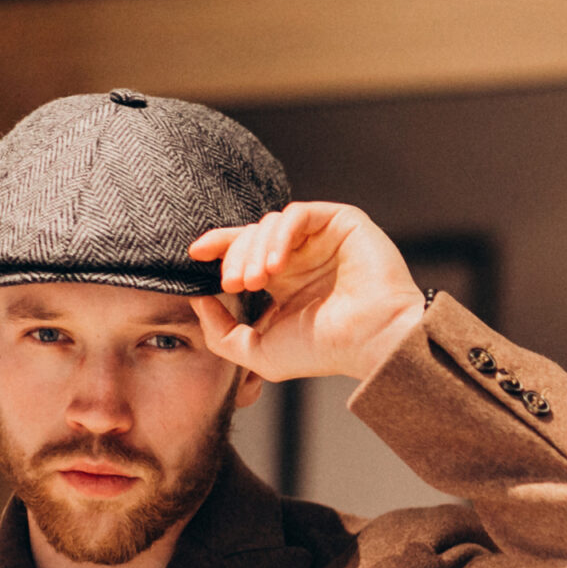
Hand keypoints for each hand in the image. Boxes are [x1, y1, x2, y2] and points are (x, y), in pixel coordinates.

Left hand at [187, 202, 427, 382]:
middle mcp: (303, 257)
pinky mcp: (342, 223)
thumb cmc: (323, 351)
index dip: (219, 246)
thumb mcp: (258, 352)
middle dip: (235, 257)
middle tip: (235, 286)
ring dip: (254, 250)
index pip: (245, 251)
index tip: (195, 255)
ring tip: (256, 281)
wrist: (371, 341)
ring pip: (270, 224)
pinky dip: (280, 236)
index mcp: (286, 282)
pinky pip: (297, 215)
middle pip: (251, 235)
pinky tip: (278, 265)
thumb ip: (220, 332)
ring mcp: (322, 239)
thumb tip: (198, 300)